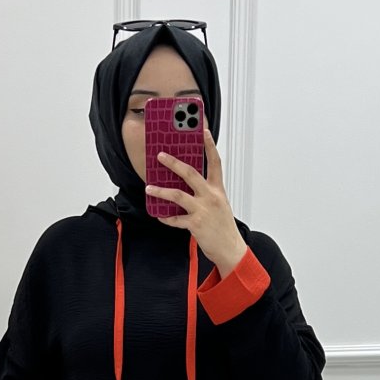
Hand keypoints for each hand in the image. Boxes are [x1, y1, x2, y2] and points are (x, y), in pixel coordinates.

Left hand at [144, 125, 246, 273]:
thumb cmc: (223, 226)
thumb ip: (206, 192)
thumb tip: (186, 183)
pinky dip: (165, 217)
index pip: (215, 162)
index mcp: (218, 190)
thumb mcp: (219, 204)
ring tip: (149, 188)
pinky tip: (159, 215)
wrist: (230, 249)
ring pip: (177, 195)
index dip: (209, 145)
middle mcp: (211, 197)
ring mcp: (202, 210)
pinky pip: (175, 219)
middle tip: (161, 156)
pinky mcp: (195, 224)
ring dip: (160, 191)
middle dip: (173, 163)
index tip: (203, 131)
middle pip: (190, 174)